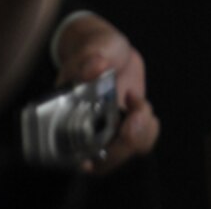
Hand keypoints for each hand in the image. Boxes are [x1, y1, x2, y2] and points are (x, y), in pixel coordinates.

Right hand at [53, 14, 157, 174]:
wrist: (112, 50)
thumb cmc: (95, 49)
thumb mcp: (94, 47)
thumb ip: (92, 57)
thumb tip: (95, 68)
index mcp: (63, 117)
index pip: (71, 154)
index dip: (92, 152)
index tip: (114, 131)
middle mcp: (82, 131)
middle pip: (102, 163)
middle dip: (124, 145)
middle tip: (136, 116)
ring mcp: (104, 132)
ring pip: (122, 155)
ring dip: (139, 135)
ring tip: (139, 105)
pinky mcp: (124, 130)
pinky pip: (138, 143)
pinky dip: (148, 128)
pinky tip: (141, 106)